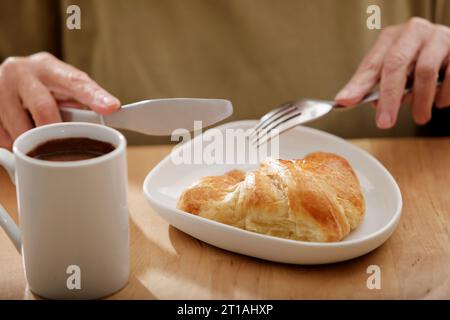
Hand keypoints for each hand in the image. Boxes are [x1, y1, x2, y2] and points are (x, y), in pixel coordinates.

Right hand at [0, 52, 119, 148]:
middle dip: (55, 131)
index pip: (75, 81)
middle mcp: (21, 72)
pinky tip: (19, 136)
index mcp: (48, 67)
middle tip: (63, 145)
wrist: (5, 80)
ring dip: (32, 141)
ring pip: (20, 127)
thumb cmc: (41, 87)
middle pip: (43, 109)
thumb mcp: (61, 87)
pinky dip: (14, 144)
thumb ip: (82, 98)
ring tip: (38, 139)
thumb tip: (111, 115)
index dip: (94, 96)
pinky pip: (2, 136)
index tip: (112, 107)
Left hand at [335, 17, 449, 128]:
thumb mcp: (396, 70)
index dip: (358, 85)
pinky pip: (449, 76)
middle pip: (395, 64)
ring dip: (420, 101)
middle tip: (384, 122)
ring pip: (425, 71)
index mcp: (391, 38)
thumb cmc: (421, 61)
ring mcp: (438, 37)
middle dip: (388, 98)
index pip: (371, 64)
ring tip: (420, 117)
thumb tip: (361, 102)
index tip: (345, 102)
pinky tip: (439, 103)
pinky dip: (443, 95)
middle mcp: (413, 33)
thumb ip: (379, 84)